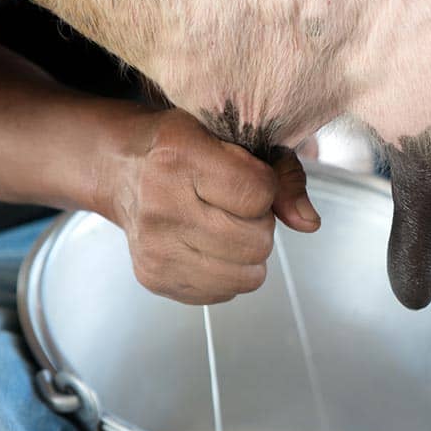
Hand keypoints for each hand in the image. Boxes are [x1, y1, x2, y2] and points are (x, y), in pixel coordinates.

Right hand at [102, 109, 319, 303]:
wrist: (121, 169)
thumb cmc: (184, 148)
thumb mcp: (234, 138)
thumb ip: (283, 174)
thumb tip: (309, 223)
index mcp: (179, 157)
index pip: (259, 193)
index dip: (266, 187)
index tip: (246, 177)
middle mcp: (161, 206)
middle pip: (256, 241)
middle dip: (259, 223)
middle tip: (233, 205)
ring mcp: (155, 248)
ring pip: (246, 276)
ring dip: (247, 253)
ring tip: (223, 225)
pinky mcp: (154, 278)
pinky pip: (224, 293)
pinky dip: (226, 272)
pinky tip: (206, 244)